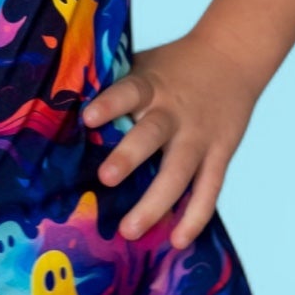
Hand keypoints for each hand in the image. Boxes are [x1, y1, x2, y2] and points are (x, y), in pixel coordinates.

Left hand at [80, 30, 265, 248]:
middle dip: (129, 158)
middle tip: (105, 179)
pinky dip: (195, 216)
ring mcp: (199, 136)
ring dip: (155, 202)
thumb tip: (61, 106)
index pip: (128, 92)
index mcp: (150, 85)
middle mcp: (174, 112)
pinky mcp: (220, 153)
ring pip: (179, 172)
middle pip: (152, 135)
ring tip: (130, 230)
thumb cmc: (174, 65)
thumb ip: (116, 86)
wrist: (234, 54)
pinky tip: (177, 240)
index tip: (88, 119)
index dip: (110, 104)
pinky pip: (209, 189)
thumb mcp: (145, 64)